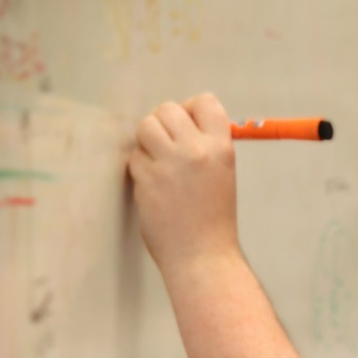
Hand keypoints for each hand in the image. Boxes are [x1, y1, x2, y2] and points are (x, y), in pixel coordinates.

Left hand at [128, 93, 239, 272]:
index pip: (204, 102)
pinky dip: (139, 167)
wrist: (203, 255)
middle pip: (167, 110)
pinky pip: (134, 157)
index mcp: (221, 147)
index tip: (186, 127)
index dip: (190, 110)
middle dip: (163, 125)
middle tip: (166, 147)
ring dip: (147, 142)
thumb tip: (176, 119)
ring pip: (146, 128)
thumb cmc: (213, 217)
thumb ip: (204, 145)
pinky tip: (153, 186)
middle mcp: (196, 150)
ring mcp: (169, 164)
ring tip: (157, 164)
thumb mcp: (222, 173)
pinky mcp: (147, 179)